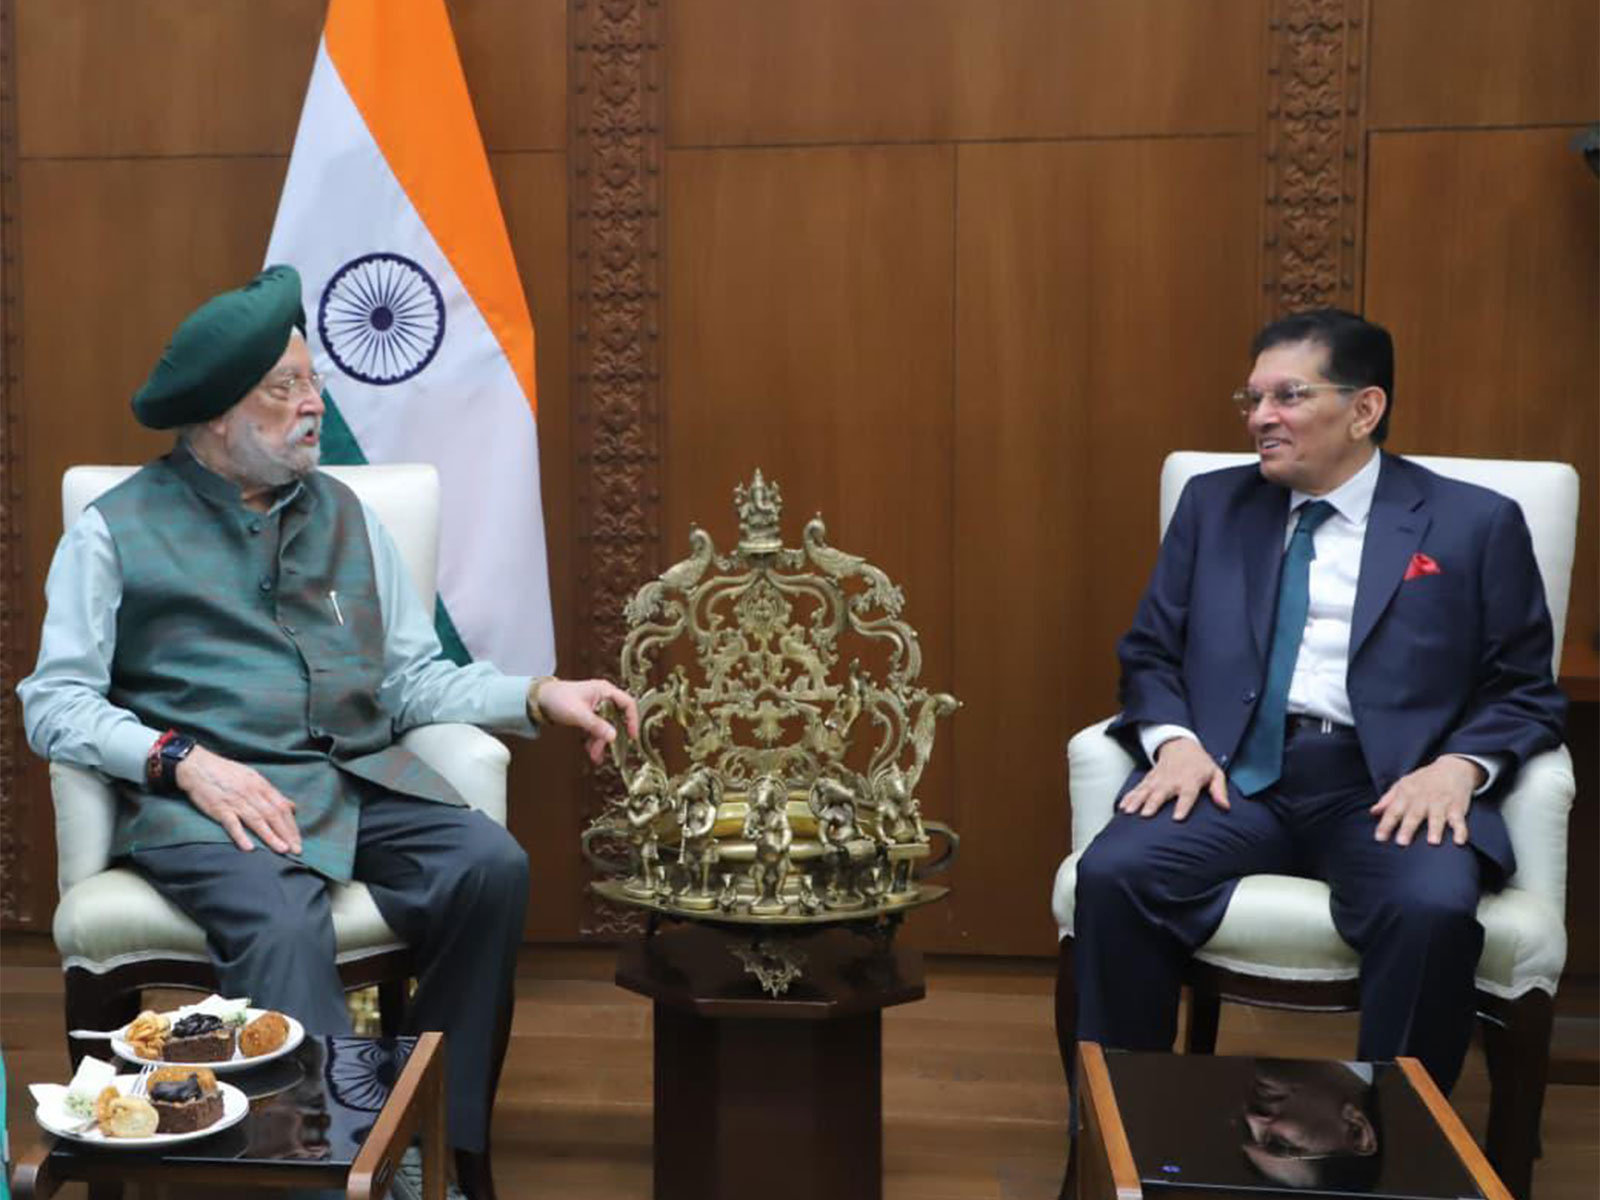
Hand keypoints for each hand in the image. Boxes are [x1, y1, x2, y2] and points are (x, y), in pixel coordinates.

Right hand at [173, 745, 301, 854]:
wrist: (198, 765)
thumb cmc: (226, 772)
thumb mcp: (253, 777)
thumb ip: (271, 793)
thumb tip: (291, 806)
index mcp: (261, 786)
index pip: (282, 807)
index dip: (292, 825)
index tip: (298, 841)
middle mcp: (252, 793)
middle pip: (274, 815)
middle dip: (287, 834)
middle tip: (297, 850)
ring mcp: (236, 801)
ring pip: (257, 820)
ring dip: (271, 836)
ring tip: (282, 850)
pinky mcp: (219, 807)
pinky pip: (232, 823)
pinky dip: (241, 835)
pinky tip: (249, 848)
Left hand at [535, 678, 641, 764]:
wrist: (540, 699)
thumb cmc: (558, 698)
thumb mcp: (579, 714)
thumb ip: (596, 725)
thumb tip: (614, 736)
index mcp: (605, 690)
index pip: (627, 704)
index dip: (632, 719)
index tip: (632, 735)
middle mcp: (604, 697)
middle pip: (617, 718)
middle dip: (612, 736)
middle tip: (613, 751)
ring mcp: (597, 706)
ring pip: (606, 726)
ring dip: (601, 741)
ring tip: (595, 755)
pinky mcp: (590, 714)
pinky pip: (597, 728)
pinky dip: (594, 739)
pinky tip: (591, 751)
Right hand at [1117, 737, 1229, 819]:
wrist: (1181, 744)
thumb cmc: (1200, 764)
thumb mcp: (1215, 773)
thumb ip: (1220, 790)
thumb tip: (1225, 807)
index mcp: (1190, 780)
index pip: (1187, 794)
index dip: (1183, 806)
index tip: (1177, 818)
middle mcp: (1172, 780)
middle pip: (1162, 793)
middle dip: (1153, 803)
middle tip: (1146, 815)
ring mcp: (1158, 779)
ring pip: (1146, 791)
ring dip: (1137, 801)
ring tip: (1129, 812)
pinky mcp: (1149, 779)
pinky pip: (1138, 788)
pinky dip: (1129, 797)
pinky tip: (1122, 807)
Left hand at [1371, 756, 1480, 845]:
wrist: (1452, 768)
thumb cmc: (1423, 780)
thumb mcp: (1403, 785)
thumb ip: (1388, 800)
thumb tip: (1373, 812)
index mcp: (1406, 793)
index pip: (1393, 810)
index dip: (1386, 824)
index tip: (1379, 838)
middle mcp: (1422, 799)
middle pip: (1414, 814)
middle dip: (1408, 828)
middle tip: (1402, 842)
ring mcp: (1440, 803)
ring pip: (1437, 817)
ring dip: (1435, 829)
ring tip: (1432, 842)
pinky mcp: (1457, 807)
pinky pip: (1459, 820)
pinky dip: (1461, 830)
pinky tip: (1459, 841)